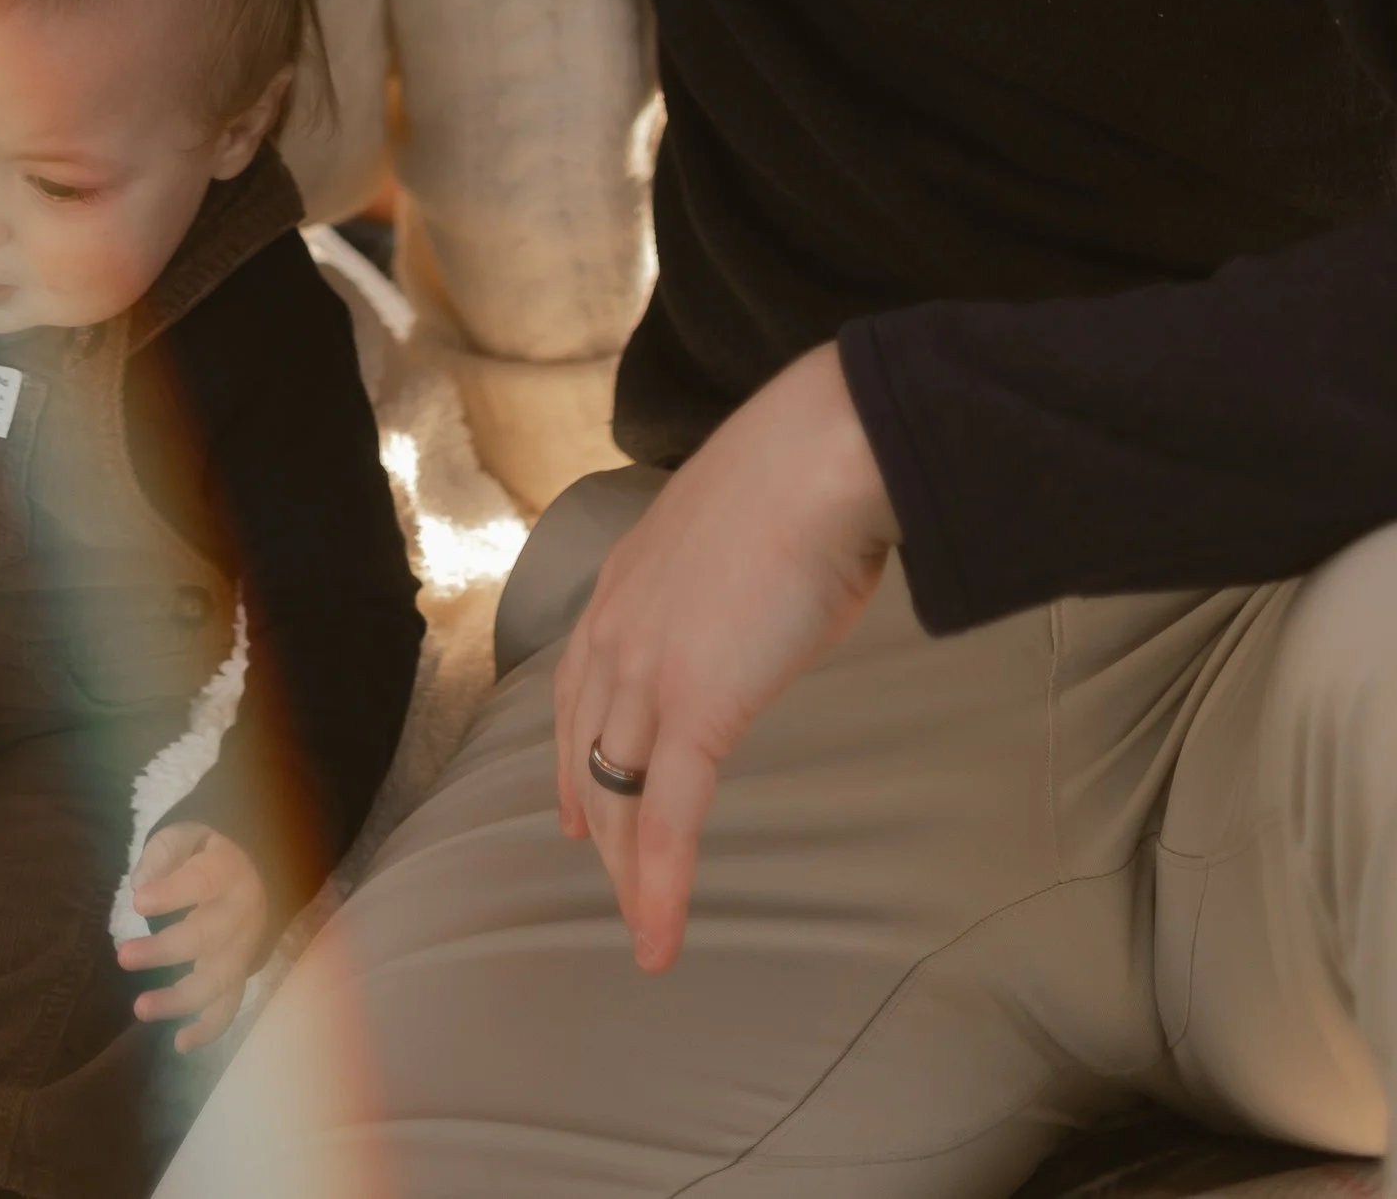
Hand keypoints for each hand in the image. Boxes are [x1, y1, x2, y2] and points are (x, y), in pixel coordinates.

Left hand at [117, 820, 269, 1051]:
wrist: (256, 870)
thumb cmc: (209, 853)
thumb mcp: (189, 835)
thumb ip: (165, 854)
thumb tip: (140, 883)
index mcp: (227, 870)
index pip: (201, 881)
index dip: (171, 894)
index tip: (137, 902)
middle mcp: (241, 913)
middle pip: (207, 936)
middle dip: (165, 950)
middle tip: (123, 957)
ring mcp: (243, 949)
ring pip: (218, 979)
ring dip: (180, 998)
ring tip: (141, 1008)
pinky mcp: (239, 975)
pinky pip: (229, 1006)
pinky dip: (208, 1029)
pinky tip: (181, 1043)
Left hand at [552, 342, 896, 974]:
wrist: (821, 456)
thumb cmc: (807, 475)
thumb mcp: (743, 522)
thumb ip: (732, 566)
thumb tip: (765, 582)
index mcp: (628, 575)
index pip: (581, 680)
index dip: (575, 743)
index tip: (576, 792)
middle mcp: (619, 624)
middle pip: (590, 746)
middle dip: (596, 814)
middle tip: (603, 867)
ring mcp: (650, 671)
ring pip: (621, 794)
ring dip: (630, 869)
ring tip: (639, 925)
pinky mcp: (694, 711)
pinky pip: (668, 820)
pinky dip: (661, 888)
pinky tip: (659, 940)